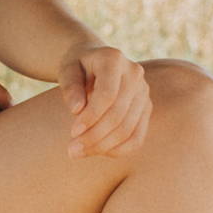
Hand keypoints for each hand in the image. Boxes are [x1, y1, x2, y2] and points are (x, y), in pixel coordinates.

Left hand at [61, 44, 148, 158]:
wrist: (94, 62)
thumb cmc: (77, 67)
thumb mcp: (66, 70)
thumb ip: (70, 87)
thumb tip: (76, 109)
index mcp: (114, 59)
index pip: (108, 94)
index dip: (91, 116)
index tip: (73, 132)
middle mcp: (134, 74)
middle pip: (118, 114)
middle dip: (94, 136)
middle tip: (72, 151)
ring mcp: (144, 92)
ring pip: (128, 129)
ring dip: (103, 146)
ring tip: (78, 153)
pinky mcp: (146, 108)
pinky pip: (137, 137)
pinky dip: (118, 149)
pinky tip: (98, 152)